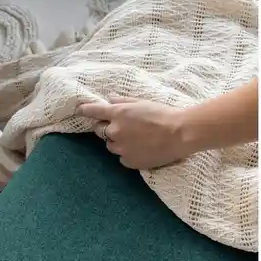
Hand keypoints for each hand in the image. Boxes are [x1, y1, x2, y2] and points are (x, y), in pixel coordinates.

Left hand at [76, 97, 191, 169]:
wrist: (180, 134)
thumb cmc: (164, 114)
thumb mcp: (142, 102)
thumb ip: (123, 101)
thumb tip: (110, 99)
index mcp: (118, 113)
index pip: (94, 111)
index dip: (85, 110)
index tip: (80, 110)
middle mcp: (115, 131)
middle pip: (100, 131)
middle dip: (107, 128)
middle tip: (123, 127)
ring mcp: (121, 148)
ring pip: (111, 146)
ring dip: (118, 142)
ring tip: (137, 139)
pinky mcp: (129, 162)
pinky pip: (122, 158)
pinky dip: (128, 154)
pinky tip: (142, 149)